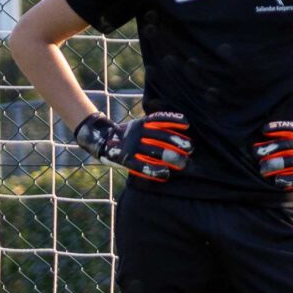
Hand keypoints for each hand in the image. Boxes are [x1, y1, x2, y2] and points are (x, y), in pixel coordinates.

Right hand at [70, 110, 192, 180]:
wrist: (101, 141)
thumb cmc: (128, 136)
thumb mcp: (138, 125)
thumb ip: (153, 125)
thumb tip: (180, 125)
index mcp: (140, 123)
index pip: (158, 119)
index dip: (173, 120)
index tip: (187, 123)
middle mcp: (136, 133)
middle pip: (161, 136)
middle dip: (178, 142)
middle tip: (190, 148)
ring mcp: (131, 146)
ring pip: (154, 151)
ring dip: (171, 157)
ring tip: (184, 162)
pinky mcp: (126, 160)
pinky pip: (142, 166)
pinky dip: (155, 170)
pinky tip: (166, 174)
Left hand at [253, 123, 292, 190]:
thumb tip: (267, 138)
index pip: (292, 129)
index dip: (278, 127)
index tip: (263, 130)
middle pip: (288, 145)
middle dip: (271, 149)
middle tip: (256, 154)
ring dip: (276, 165)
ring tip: (262, 169)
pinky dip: (289, 179)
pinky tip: (277, 181)